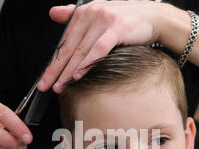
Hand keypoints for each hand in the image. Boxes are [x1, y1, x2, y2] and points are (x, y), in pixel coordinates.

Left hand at [38, 0, 160, 93]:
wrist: (154, 16)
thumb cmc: (126, 20)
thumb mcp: (97, 14)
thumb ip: (74, 15)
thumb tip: (53, 13)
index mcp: (83, 13)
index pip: (63, 42)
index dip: (52, 62)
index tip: (44, 79)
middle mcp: (91, 14)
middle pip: (69, 48)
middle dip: (56, 70)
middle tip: (46, 86)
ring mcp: (103, 20)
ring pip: (81, 51)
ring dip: (69, 71)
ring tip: (60, 85)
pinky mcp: (116, 28)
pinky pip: (98, 49)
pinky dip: (88, 63)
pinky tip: (79, 75)